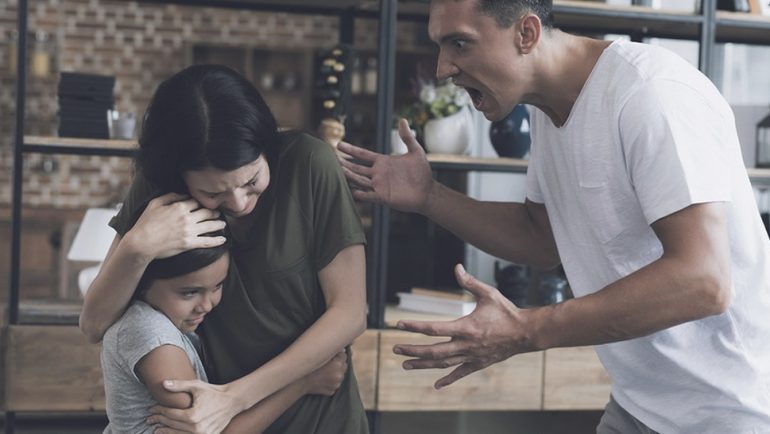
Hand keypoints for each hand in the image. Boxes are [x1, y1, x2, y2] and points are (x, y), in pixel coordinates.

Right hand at [125, 192, 225, 260]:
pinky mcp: (189, 243)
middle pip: (207, 213)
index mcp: (179, 207)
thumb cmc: (145, 223)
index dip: (201, 203)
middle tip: (218, 213)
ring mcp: (189, 231)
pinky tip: (223, 239)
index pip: (196, 202)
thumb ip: (170, 196)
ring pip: (210, 226)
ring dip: (219, 224)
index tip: (204, 205)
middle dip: (214, 212)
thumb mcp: (155, 204)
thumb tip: (183, 195)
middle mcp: (187, 218)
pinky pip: (207, 241)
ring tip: (223, 224)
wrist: (141, 243)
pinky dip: (217, 240)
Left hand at [148, 379, 246, 433]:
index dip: (158, 411)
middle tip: (149, 419)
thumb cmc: (213, 392)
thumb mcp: (196, 386)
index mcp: (193, 416)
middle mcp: (197, 428)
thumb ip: (179, 385)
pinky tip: (171, 432)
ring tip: (156, 429)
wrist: (231, 401)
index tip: (151, 409)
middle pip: (172, 425)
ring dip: (166, 432)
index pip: (170, 415)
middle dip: (159, 421)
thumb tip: (163, 383)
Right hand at [303, 351, 347, 395]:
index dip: (338, 355)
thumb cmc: (308, 367)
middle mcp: (339, 375)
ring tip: (324, 372)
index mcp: (338, 364)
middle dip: (338, 364)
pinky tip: (322, 379)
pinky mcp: (332, 391)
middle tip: (328, 364)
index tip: (332, 355)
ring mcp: (336, 384)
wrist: (299, 382)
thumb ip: (331, 352)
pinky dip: (331, 382)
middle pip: (344, 366)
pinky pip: (334, 384)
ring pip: (340, 375)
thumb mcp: (320, 356)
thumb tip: (340, 348)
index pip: (344, 356)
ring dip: (335, 373)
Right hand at [336, 118, 434, 213]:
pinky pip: (369, 195)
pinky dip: (361, 194)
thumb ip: (407, 137)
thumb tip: (403, 120)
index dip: (351, 149)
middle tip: (331, 158)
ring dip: (349, 175)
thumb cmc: (422, 172)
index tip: (339, 145)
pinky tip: (352, 191)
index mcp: (383, 162)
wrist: (428, 191)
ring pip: (360, 180)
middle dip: (344, 163)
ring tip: (338, 170)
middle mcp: (378, 173)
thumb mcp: (415, 151)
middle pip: (357, 167)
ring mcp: (379, 185)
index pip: (363, 155)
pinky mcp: (383, 197)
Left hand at [393, 264, 533, 388]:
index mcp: (466, 327)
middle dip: (412, 350)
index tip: (399, 324)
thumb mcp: (488, 294)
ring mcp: (472, 356)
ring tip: (406, 364)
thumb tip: (457, 267)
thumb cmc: (507, 311)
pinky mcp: (478, 363)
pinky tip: (436, 385)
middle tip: (395, 348)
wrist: (526, 333)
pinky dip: (448, 379)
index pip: (434, 328)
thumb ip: (470, 282)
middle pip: (433, 350)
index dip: (415, 326)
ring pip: (442, 364)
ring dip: (423, 364)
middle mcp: (466, 345)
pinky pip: (460, 373)